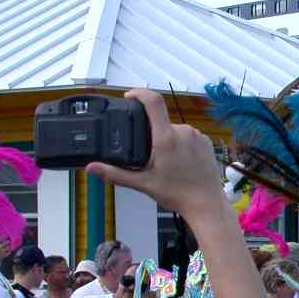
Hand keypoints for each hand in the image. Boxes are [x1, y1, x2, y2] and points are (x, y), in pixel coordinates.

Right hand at [0, 237, 11, 267]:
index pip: (2, 238)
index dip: (5, 237)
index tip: (7, 235)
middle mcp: (0, 246)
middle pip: (7, 242)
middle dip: (9, 241)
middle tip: (10, 240)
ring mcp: (3, 251)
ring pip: (9, 247)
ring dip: (9, 246)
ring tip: (10, 245)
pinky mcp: (4, 255)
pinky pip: (9, 252)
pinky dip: (10, 251)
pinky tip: (10, 250)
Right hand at [87, 90, 223, 220]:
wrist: (207, 204)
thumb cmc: (179, 194)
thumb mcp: (143, 184)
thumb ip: (115, 174)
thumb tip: (92, 168)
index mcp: (166, 138)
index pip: (153, 101)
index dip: (139, 93)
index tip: (129, 96)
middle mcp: (183, 132)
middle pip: (161, 120)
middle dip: (151, 132)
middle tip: (148, 153)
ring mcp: (197, 136)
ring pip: (175, 129)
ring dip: (167, 139)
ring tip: (165, 161)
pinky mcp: (206, 142)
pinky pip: (189, 136)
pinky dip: (181, 144)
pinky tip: (179, 161)